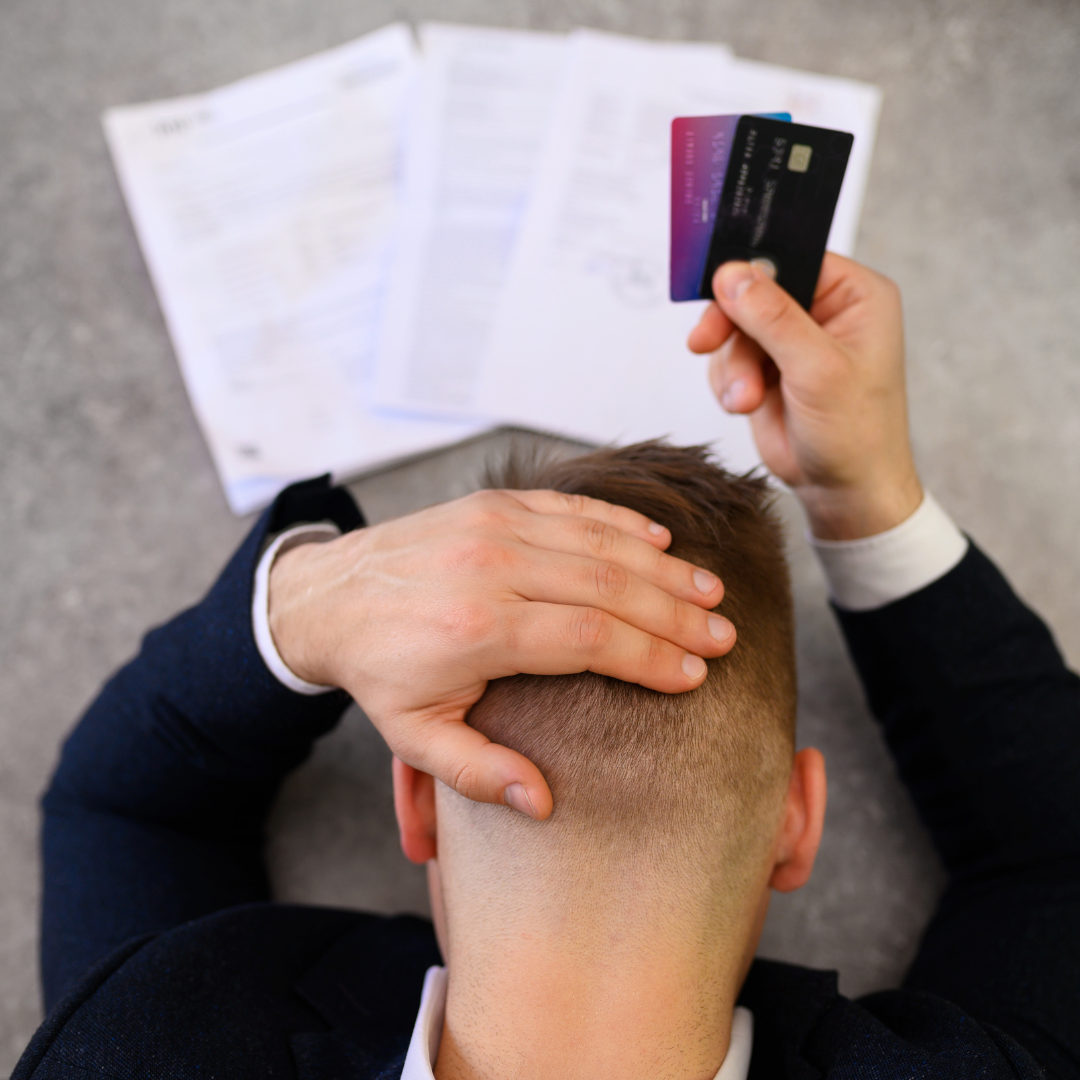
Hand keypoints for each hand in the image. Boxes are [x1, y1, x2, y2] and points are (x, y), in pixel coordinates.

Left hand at [267, 489, 734, 819]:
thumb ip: (479, 772)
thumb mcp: (415, 738)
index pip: (590, 639)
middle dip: (675, 613)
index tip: (694, 676)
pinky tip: (659, 539)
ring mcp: (493, 526)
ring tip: (709, 591)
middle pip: (608, 587)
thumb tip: (543, 803)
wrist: (327, 596)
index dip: (651, 657)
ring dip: (662, 566)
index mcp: (477, 629)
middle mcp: (491, 568)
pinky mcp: (493, 503)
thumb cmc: (380, 671)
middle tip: (722, 635)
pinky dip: (620, 522)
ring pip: (599, 543)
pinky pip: (570, 506)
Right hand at [688, 254, 922, 539]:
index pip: (793, 258)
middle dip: (730, 325)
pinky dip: (726, 381)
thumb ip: (773, 318)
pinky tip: (744, 404)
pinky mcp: (767, 369)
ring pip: (734, 327)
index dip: (752, 270)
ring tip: (746, 398)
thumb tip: (732, 275)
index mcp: (854, 295)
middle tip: (707, 342)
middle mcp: (823, 312)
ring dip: (731, 364)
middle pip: (753, 291)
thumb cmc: (858, 434)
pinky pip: (726, 357)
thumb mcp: (817, 369)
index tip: (717, 284)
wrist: (844, 491)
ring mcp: (792, 342)